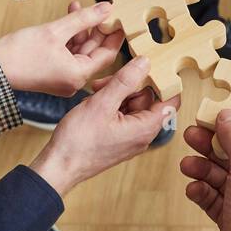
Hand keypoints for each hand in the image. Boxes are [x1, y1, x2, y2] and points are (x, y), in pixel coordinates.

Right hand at [0, 0, 122, 95]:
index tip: (121, 18)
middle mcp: (74, 81)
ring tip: (81, 7)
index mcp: (78, 75)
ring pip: (81, 50)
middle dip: (97, 29)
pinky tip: (69, 17)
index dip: (115, 34)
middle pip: (94, 52)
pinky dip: (70, 37)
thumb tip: (107, 9)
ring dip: (81, 29)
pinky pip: (68, 53)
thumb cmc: (19, 53)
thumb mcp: (55, 30)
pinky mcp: (53, 73)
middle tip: (103, 9)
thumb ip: (84, 18)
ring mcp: (63, 78)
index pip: (108, 54)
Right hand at [28, 56, 170, 193]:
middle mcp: (142, 135)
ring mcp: (130, 137)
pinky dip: (109, 105)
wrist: (58, 167)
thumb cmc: (79, 142)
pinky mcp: (118, 138)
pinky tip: (92, 104)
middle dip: (128, 85)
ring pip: (131, 104)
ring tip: (94, 94)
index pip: (171, 100)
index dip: (164, 81)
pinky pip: (121, 114)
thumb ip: (125, 81)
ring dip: (114, 94)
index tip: (149, 67)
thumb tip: (145, 63)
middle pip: (147, 99)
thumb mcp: (102, 103)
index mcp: (146, 128)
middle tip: (105, 83)